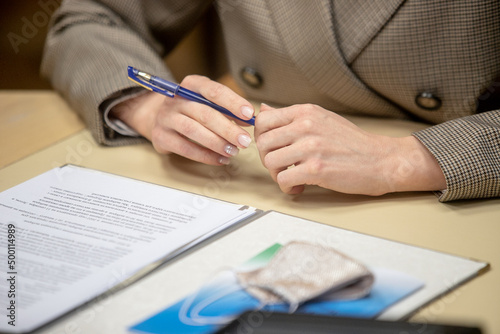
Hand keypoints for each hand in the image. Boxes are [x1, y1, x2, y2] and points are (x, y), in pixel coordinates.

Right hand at [111, 75, 253, 164]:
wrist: (158, 117)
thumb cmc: (191, 110)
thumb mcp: (208, 102)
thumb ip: (228, 109)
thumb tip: (249, 121)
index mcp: (191, 85)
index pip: (213, 90)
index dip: (233, 102)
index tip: (249, 114)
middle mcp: (176, 99)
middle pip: (205, 113)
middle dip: (228, 129)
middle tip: (245, 141)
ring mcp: (166, 117)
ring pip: (193, 130)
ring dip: (217, 143)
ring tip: (234, 151)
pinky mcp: (160, 136)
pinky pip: (185, 148)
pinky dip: (205, 156)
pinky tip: (220, 159)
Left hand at [255, 103, 445, 195]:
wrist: (381, 160)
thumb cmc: (351, 142)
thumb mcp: (320, 119)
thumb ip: (291, 117)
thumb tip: (263, 110)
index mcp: (305, 112)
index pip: (262, 121)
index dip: (261, 139)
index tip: (272, 149)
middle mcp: (305, 125)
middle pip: (262, 143)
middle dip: (268, 159)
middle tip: (282, 167)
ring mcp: (311, 147)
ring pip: (270, 162)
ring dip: (277, 175)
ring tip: (292, 177)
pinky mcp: (316, 169)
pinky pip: (283, 180)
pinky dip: (288, 187)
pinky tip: (300, 186)